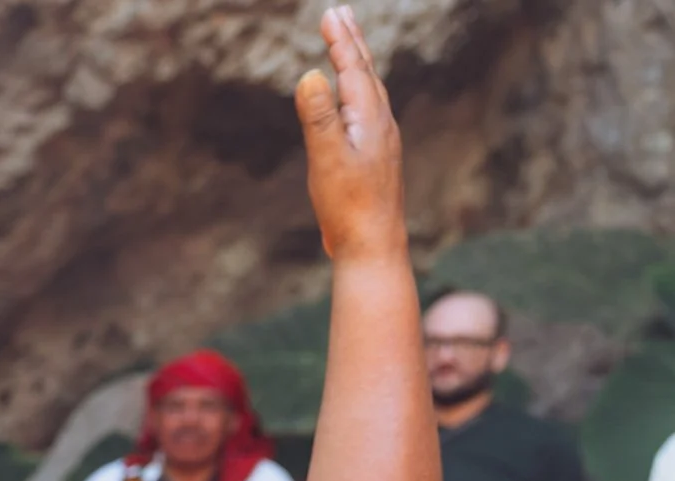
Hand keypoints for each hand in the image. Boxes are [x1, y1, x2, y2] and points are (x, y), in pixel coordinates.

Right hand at [296, 7, 405, 265]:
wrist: (374, 244)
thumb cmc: (349, 205)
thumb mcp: (327, 159)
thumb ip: (319, 117)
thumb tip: (311, 74)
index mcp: (369, 118)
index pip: (353, 68)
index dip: (340, 41)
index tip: (330, 14)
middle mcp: (381, 123)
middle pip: (366, 72)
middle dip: (351, 42)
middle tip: (340, 15)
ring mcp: (382, 140)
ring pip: (370, 90)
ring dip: (357, 64)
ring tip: (348, 48)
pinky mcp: (377, 157)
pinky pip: (368, 111)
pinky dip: (358, 92)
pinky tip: (355, 102)